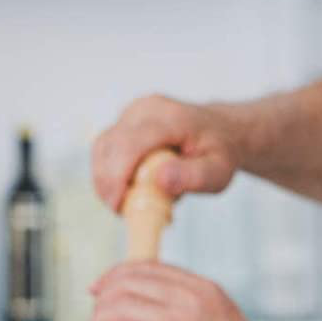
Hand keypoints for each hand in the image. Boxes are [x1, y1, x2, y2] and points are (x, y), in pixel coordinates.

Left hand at [86, 262, 284, 320]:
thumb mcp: (220, 317)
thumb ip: (190, 309)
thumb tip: (153, 317)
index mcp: (201, 288)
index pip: (145, 268)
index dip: (114, 276)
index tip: (99, 290)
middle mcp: (189, 298)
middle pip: (125, 284)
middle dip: (101, 302)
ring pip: (116, 308)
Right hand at [91, 93, 241, 212]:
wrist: (220, 131)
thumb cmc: (219, 153)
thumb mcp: (219, 171)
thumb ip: (194, 177)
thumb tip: (161, 180)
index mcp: (171, 118)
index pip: (131, 143)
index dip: (117, 176)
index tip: (118, 206)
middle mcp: (146, 108)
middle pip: (109, 145)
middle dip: (107, 183)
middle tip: (122, 211)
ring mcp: (132, 112)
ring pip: (101, 148)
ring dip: (105, 180)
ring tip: (127, 201)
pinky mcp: (123, 122)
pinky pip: (104, 150)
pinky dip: (108, 173)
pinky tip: (126, 188)